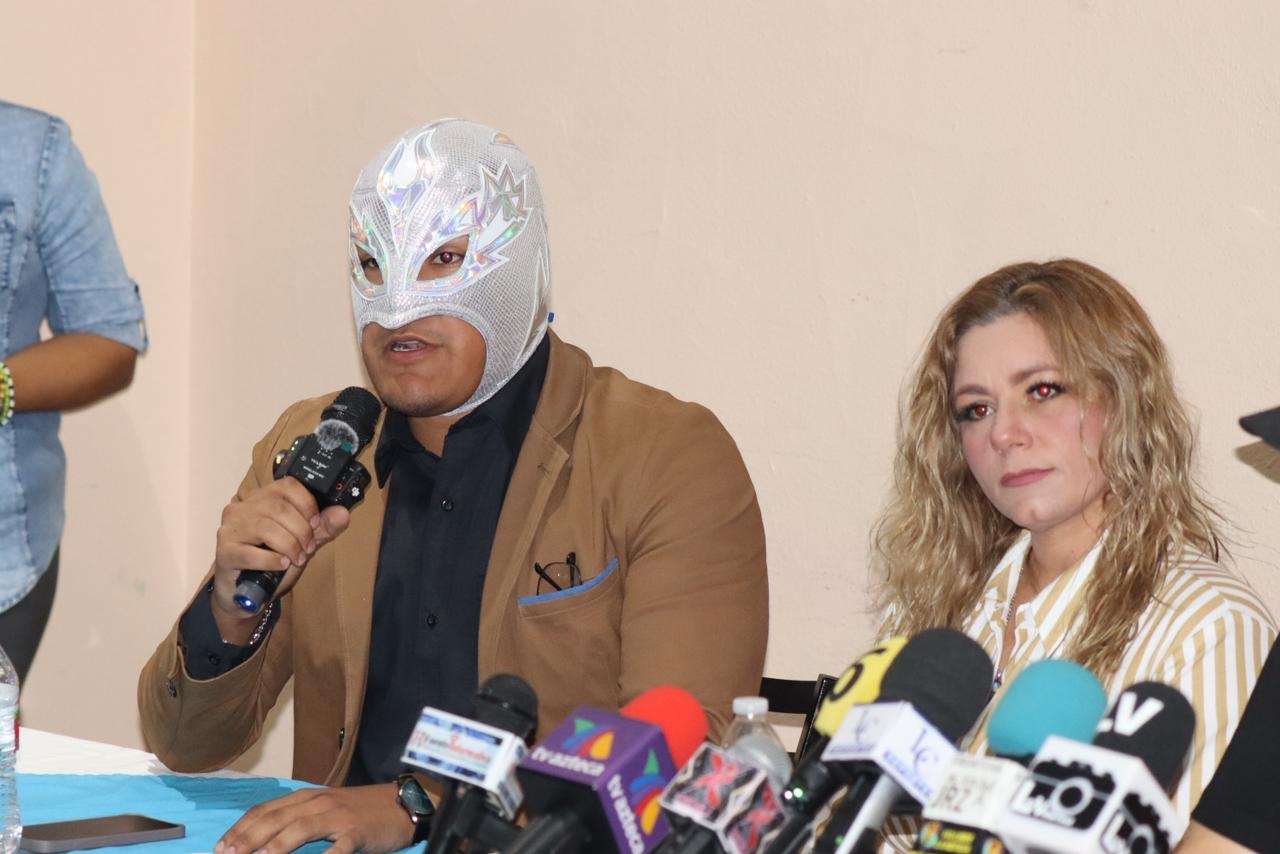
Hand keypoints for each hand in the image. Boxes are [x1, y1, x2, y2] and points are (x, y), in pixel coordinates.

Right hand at [211, 477, 349, 642]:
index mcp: (261, 499)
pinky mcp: (224, 553)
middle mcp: (242, 508)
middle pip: (278, 508)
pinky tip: (281, 565)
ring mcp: (229, 530)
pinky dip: (271, 560)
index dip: (306, 503)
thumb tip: (343, 513)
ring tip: (297, 559)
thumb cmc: (272, 563)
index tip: (315, 524)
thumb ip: (321, 527)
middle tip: (308, 549)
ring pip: (265, 528)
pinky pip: (250, 553)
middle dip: (301, 530)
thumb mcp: (302, 542)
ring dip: (289, 546)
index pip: (286, 486)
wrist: (245, 594)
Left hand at [214, 783, 412, 853]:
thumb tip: (261, 841)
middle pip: (276, 818)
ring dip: (277, 845)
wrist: (400, 805)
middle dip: (248, 838)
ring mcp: (339, 817)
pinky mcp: (357, 832)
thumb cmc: (358, 811)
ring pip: (301, 827)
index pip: (265, 810)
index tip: (220, 847)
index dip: (241, 828)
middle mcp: (318, 803)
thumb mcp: (324, 810)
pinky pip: (339, 846)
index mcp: (307, 798)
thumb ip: (296, 820)